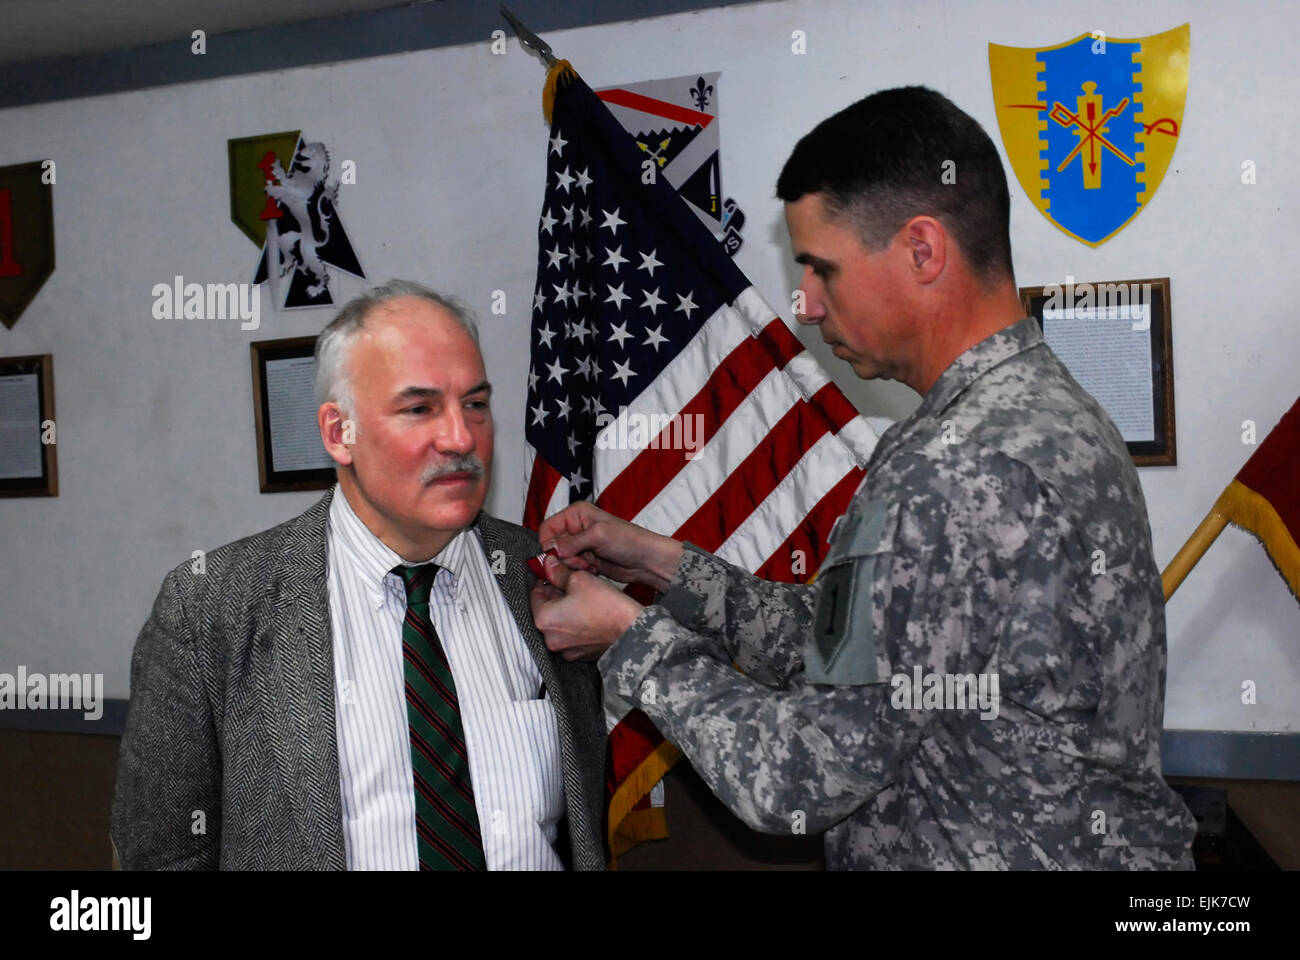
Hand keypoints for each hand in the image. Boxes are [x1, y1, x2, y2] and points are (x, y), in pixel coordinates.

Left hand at [529, 554, 642, 660]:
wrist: (632, 631)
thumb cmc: (607, 608)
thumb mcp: (579, 579)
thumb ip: (559, 572)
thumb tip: (549, 565)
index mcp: (544, 620)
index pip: (534, 594)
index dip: (546, 581)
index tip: (555, 575)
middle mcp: (551, 639)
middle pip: (546, 610)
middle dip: (557, 596)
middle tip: (572, 585)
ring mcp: (566, 650)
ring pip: (560, 623)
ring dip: (567, 610)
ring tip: (584, 599)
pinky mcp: (580, 654)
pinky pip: (572, 635)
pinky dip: (577, 624)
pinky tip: (591, 614)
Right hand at [537, 502, 682, 591]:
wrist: (646, 560)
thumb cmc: (629, 540)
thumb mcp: (598, 535)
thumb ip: (572, 542)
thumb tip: (551, 550)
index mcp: (576, 514)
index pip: (548, 528)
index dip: (548, 543)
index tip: (555, 555)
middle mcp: (576, 528)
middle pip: (553, 546)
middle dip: (563, 557)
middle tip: (580, 560)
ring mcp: (580, 545)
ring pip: (561, 560)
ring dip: (573, 565)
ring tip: (590, 564)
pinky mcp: (585, 560)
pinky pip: (571, 568)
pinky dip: (580, 571)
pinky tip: (594, 568)